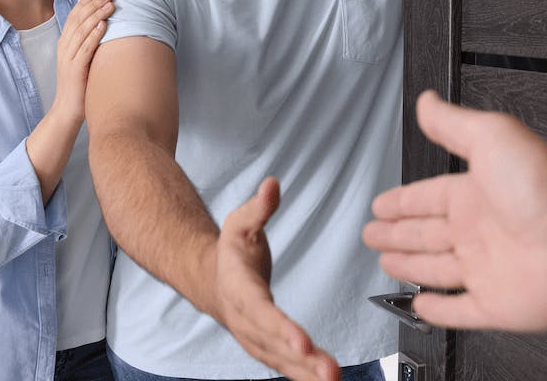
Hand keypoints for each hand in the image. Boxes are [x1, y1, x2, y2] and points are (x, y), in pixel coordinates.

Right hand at [51, 0, 113, 124]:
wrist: (67, 110)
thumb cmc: (79, 85)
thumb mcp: (81, 60)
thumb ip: (87, 44)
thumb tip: (103, 28)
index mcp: (64, 43)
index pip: (73, 17)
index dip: (84, 2)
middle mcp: (64, 48)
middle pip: (78, 20)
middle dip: (93, 4)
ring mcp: (68, 58)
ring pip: (82, 31)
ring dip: (96, 15)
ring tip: (110, 4)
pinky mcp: (75, 70)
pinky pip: (85, 49)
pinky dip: (94, 35)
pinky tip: (103, 25)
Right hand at [214, 177, 339, 380]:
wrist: (212, 280)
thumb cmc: (231, 252)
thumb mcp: (239, 221)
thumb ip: (258, 206)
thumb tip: (272, 184)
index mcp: (238, 287)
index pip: (259, 310)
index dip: (280, 327)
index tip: (300, 342)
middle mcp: (245, 319)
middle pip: (273, 343)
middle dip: (301, 359)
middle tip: (329, 371)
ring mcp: (255, 337)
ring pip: (281, 361)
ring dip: (307, 374)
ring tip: (335, 380)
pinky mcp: (268, 348)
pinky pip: (287, 366)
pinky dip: (306, 377)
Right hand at [362, 91, 546, 330]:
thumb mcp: (490, 135)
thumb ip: (451, 122)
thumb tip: (427, 101)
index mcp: (475, 193)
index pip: (426, 198)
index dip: (401, 202)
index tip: (382, 204)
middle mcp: (480, 230)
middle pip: (426, 234)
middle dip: (397, 233)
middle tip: (374, 234)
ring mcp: (488, 269)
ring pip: (436, 270)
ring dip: (410, 266)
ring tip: (387, 262)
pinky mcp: (496, 304)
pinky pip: (460, 311)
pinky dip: (439, 311)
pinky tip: (425, 306)